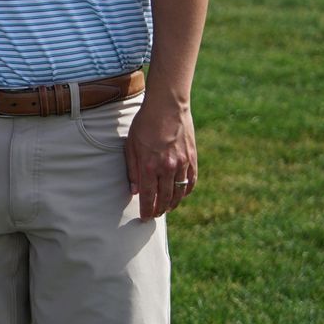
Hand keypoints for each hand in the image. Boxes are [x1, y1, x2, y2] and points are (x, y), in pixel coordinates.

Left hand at [124, 98, 196, 220]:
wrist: (168, 105)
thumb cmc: (145, 123)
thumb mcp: (131, 144)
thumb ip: (132, 169)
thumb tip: (134, 191)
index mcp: (149, 165)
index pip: (147, 195)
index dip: (146, 209)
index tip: (144, 218)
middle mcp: (166, 167)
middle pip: (164, 197)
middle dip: (159, 209)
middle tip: (154, 215)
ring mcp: (182, 164)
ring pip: (179, 192)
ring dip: (173, 204)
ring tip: (167, 208)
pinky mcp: (192, 158)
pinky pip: (191, 181)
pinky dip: (186, 191)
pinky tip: (181, 195)